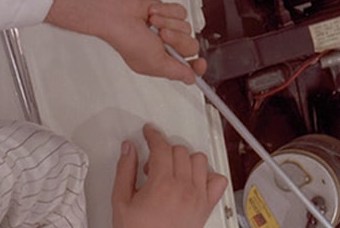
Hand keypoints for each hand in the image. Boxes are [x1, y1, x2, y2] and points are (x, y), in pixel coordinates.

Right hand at [46, 0, 206, 83]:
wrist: (118, 14)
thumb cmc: (128, 39)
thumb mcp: (154, 62)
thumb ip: (176, 71)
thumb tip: (190, 79)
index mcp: (162, 63)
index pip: (187, 69)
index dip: (197, 68)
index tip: (200, 64)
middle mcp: (165, 48)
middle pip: (191, 46)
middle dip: (177, 39)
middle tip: (161, 36)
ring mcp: (167, 30)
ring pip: (186, 27)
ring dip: (168, 23)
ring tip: (153, 23)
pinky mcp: (168, 14)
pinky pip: (181, 13)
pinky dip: (167, 11)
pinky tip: (153, 13)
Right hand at [112, 123, 228, 227]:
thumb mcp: (121, 201)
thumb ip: (125, 171)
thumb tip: (128, 149)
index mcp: (162, 184)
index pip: (162, 148)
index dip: (154, 136)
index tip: (150, 133)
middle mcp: (184, 188)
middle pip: (180, 151)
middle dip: (165, 152)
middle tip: (152, 164)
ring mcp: (198, 196)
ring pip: (200, 160)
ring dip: (185, 160)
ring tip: (171, 172)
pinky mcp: (207, 206)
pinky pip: (218, 180)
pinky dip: (209, 175)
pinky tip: (194, 180)